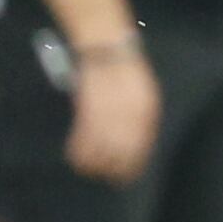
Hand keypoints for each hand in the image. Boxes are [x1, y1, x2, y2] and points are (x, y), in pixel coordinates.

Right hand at [67, 44, 159, 182]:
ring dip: (93, 161)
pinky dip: (80, 148)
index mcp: (147, 108)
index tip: (123, 177)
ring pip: (102, 146)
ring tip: (87, 169)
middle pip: (122, 150)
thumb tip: (138, 144)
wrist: (107, 44)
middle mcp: (131, 111)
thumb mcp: (143, 91)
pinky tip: (75, 156)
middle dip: (112, 168)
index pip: (141, 146)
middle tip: (104, 176)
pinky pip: (84, 133)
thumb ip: (141, 117)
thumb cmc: (124, 68)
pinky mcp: (89, 104)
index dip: (132, 165)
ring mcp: (110, 108)